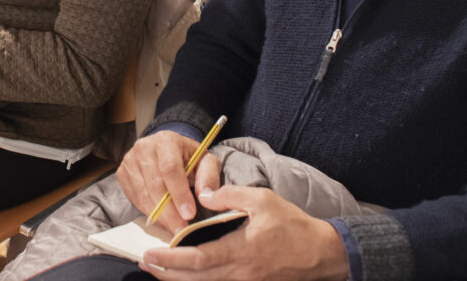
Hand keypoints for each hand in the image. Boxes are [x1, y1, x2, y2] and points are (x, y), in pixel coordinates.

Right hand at [117, 131, 223, 234]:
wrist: (168, 150)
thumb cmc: (188, 157)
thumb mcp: (206, 161)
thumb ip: (209, 177)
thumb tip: (205, 197)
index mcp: (166, 141)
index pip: (170, 168)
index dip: (179, 193)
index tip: (189, 214)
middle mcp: (144, 148)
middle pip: (155, 185)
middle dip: (170, 211)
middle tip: (182, 229)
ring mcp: (130, 161)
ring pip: (143, 195)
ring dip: (160, 216)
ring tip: (174, 227)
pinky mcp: (123, 173)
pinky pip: (135, 199)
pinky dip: (149, 212)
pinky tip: (163, 219)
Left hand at [140, 186, 348, 280]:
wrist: (321, 253)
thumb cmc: (292, 225)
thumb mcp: (262, 200)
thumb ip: (229, 195)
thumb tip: (202, 194)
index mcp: (240, 251)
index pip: (197, 259)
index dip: (171, 260)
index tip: (150, 254)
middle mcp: (239, 273)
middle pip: (195, 279)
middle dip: (166, 273)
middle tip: (144, 262)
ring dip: (179, 278)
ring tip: (158, 267)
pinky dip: (198, 279)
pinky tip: (186, 272)